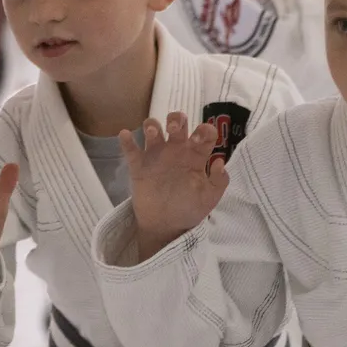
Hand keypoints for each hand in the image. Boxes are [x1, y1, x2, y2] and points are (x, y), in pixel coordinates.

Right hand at [121, 112, 228, 256]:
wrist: (167, 227)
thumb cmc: (190, 209)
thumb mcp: (210, 198)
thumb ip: (219, 180)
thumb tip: (220, 161)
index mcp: (196, 156)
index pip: (203, 133)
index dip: (204, 130)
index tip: (199, 139)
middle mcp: (177, 151)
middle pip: (177, 123)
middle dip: (176, 119)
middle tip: (175, 131)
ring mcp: (157, 157)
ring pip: (153, 129)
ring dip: (152, 125)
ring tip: (153, 134)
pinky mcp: (139, 167)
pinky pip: (131, 150)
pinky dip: (127, 140)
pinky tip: (126, 135)